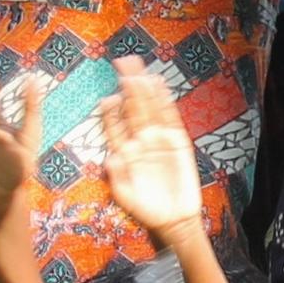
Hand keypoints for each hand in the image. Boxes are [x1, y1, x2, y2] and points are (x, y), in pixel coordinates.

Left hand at [96, 57, 208, 235]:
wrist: (173, 220)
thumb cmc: (145, 209)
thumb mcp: (124, 195)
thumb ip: (115, 176)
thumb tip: (109, 158)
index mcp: (123, 150)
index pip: (114, 124)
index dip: (110, 111)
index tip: (106, 98)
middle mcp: (139, 140)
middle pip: (132, 107)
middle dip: (127, 85)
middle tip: (121, 63)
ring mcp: (158, 139)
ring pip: (149, 107)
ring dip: (144, 87)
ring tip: (139, 66)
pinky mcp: (177, 141)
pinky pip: (170, 116)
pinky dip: (165, 101)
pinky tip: (159, 84)